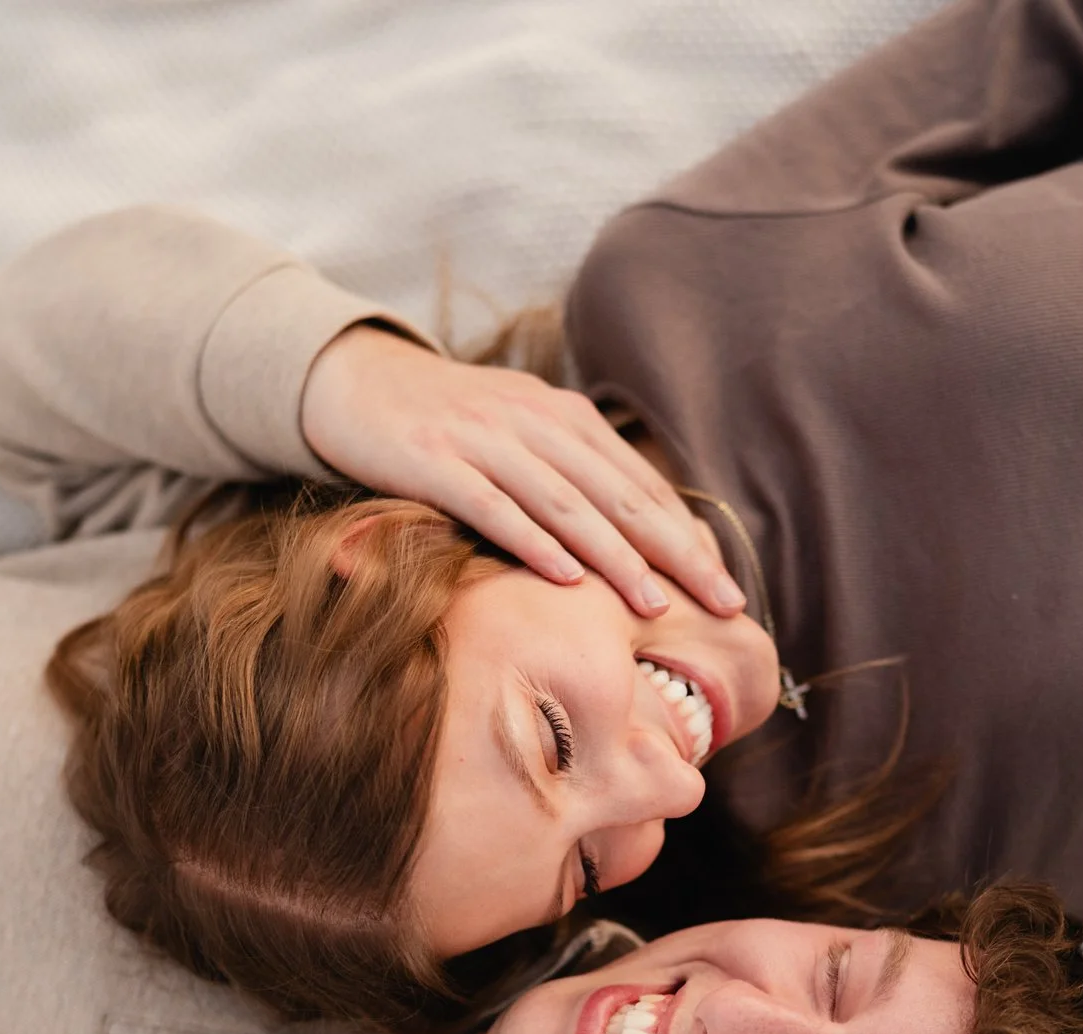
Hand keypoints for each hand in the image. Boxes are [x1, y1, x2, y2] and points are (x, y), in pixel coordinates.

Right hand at [300, 323, 743, 618]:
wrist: (354, 379)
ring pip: (565, 503)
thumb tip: (637, 533)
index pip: (641, 485)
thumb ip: (573, 472)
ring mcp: (484, 439)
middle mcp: (534, 422)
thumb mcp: (520, 433)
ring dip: (614, 557)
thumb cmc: (448, 422)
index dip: (689, 537)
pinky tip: (566, 577)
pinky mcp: (433, 460)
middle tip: (722, 603)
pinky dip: (532, 541)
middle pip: (619, 496)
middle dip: (677, 554)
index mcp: (565, 416)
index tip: (728, 587)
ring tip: (655, 605)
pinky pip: (492, 506)